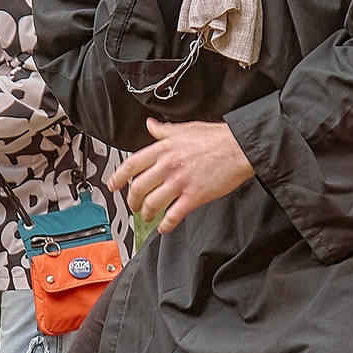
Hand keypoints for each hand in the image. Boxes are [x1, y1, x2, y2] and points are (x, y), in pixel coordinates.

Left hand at [107, 117, 253, 229]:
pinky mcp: (194, 196)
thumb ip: (164, 130)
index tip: (113, 185)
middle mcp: (168, 165)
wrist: (240, 147)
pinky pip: (173, 215)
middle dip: (132, 200)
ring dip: (146, 214)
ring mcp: (180, 182)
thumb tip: (151, 125)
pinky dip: (165, 225)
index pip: (132, 164)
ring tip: (147, 216)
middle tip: (133, 205)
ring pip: (152, 203)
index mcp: (164, 149)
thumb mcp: (185, 128)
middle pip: (139, 187)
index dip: (119, 177)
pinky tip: (164, 227)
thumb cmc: (217, 138)